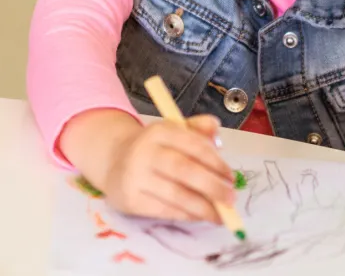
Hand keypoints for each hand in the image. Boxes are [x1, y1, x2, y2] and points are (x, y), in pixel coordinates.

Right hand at [98, 115, 234, 222]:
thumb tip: (217, 131)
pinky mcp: (129, 198)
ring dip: (202, 207)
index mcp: (159, 130)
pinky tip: (199, 216)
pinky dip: (185, 215)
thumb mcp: (174, 132)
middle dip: (212, 187)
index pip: (193, 145)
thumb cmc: (154, 149)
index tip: (230, 177)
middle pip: (184, 170)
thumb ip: (197, 130)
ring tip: (220, 214)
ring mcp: (134, 176)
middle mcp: (144, 151)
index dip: (215, 162)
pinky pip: (163, 210)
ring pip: (175, 194)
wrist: (113, 162)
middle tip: (230, 199)